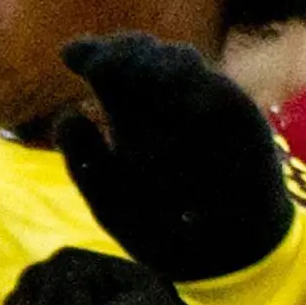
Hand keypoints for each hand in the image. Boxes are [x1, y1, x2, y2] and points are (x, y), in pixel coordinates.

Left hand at [54, 34, 293, 283]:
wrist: (219, 254)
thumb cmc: (161, 228)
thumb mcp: (110, 200)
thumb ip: (86, 161)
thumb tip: (67, 117)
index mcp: (131, 114)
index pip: (110, 68)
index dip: (91, 54)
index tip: (69, 55)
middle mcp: (166, 103)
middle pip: (143, 55)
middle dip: (122, 51)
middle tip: (100, 62)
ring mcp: (205, 105)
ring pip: (179, 62)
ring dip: (153, 61)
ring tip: (135, 68)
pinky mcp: (238, 116)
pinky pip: (217, 90)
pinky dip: (194, 85)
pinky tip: (171, 86)